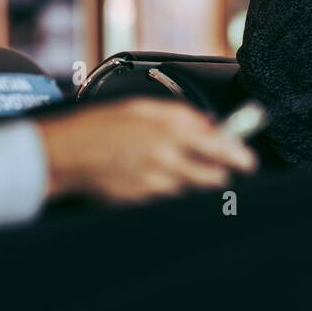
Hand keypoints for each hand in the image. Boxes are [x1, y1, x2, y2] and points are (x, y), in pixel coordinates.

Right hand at [36, 98, 258, 202]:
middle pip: (215, 178)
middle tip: (220, 170)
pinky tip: (158, 182)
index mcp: (169, 130)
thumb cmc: (97, 127)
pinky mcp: (143, 202)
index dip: (240, 157)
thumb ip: (180, 114)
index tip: (248, 161)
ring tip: (179, 172)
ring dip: (196, 185)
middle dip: (222, 175)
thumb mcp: (140, 108)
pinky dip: (173, 194)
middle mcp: (166, 158)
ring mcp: (155, 183)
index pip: (221, 147)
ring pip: (194, 191)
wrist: (63, 155)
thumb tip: (209, 124)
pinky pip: (171, 201)